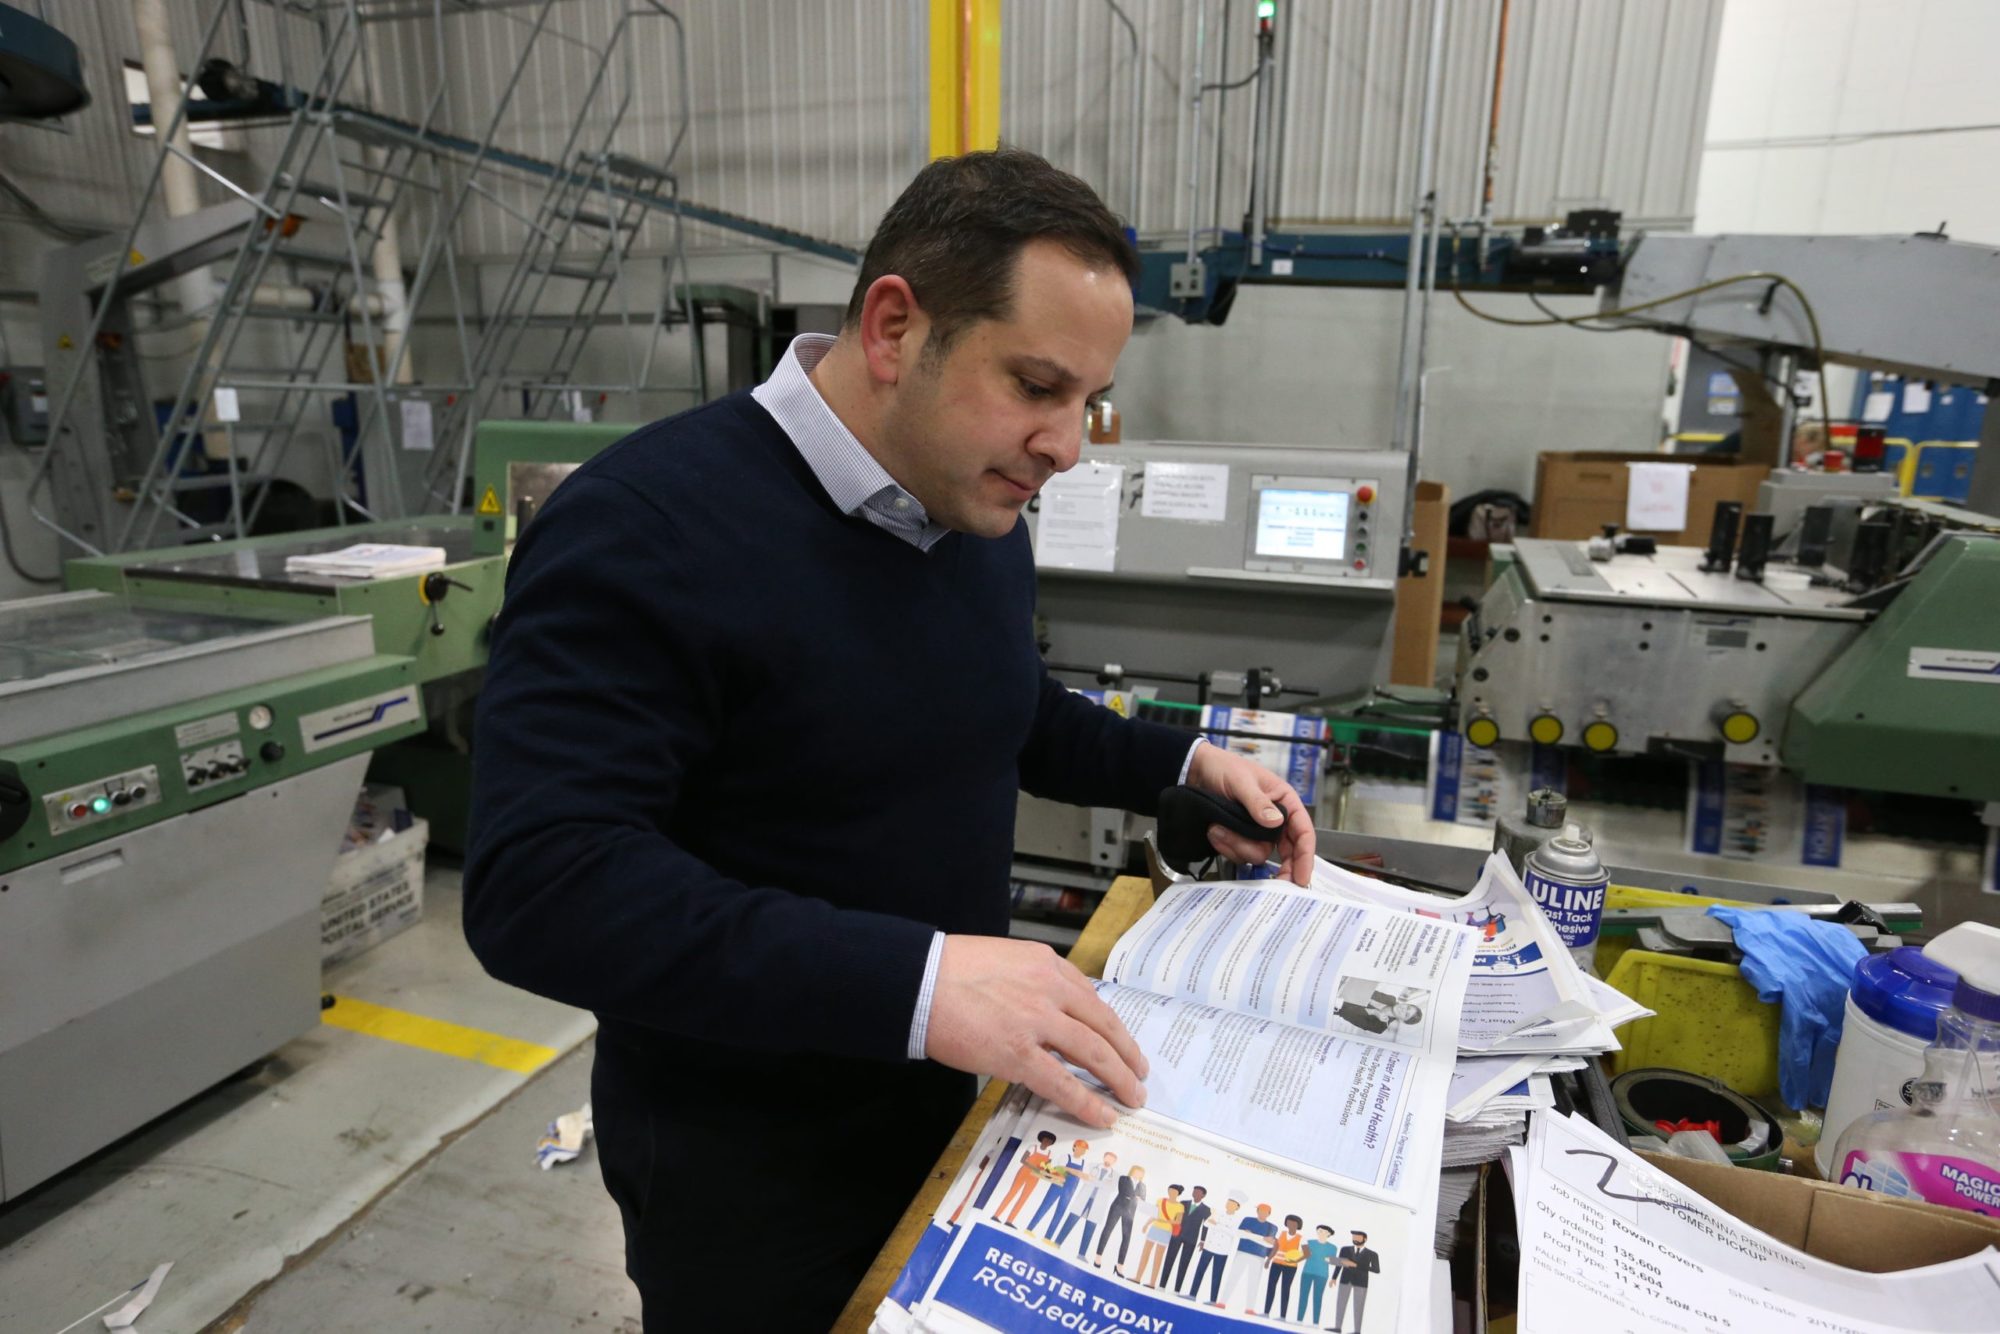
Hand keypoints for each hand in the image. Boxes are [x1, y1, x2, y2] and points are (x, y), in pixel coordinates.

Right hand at [925, 935, 1148, 1126]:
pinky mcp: (1019, 1053)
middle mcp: (1050, 988)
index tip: (1120, 1041)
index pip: (1091, 997)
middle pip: (1104, 1025)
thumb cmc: (947, 970)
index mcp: (1046, 963)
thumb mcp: (1002, 961)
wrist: (917, 980)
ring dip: (1119, 1079)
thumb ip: (1029, 982)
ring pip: (1095, 1053)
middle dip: (1127, 1054)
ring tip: (1132, 1097)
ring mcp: (1038, 1021)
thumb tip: (1043, 1014)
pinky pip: (1063, 1083)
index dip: (1111, 1025)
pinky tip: (1103, 1115)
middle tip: (1140, 1073)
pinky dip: (1088, 1102)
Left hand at [1186, 742, 1315, 884]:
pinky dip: (1225, 846)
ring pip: (1257, 854)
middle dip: (1281, 866)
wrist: (1195, 771)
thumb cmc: (1224, 768)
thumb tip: (1276, 822)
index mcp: (1284, 801)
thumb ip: (1258, 802)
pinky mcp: (1238, 839)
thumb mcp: (1242, 781)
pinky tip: (1214, 831)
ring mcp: (1256, 832)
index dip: (1305, 856)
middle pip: (1287, 852)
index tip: (1302, 876)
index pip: (1303, 831)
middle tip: (1278, 882)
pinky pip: (1238, 854)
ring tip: (1218, 827)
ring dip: (1237, 845)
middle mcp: (1274, 819)